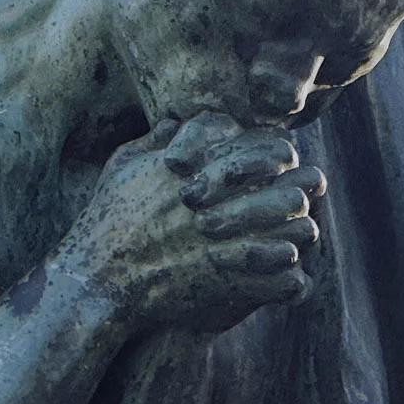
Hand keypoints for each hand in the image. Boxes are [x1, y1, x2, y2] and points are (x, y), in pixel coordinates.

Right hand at [59, 112, 325, 338]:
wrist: (98, 278)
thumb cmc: (105, 219)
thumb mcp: (124, 165)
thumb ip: (154, 140)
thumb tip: (177, 122)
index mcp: (202, 169)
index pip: (266, 149)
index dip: (281, 155)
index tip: (283, 163)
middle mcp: (220, 202)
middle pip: (291, 187)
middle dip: (302, 189)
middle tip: (305, 193)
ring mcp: (226, 243)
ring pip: (295, 230)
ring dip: (302, 228)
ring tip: (302, 228)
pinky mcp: (228, 281)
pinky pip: (282, 274)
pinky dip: (290, 269)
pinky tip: (289, 264)